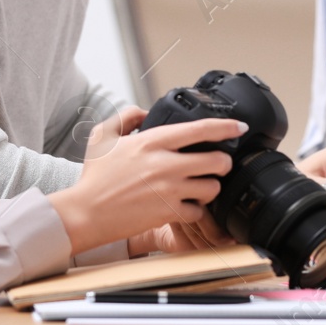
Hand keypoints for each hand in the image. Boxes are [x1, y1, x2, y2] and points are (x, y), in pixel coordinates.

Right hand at [48, 107, 244, 253]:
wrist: (85, 213)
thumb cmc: (94, 177)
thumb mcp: (103, 136)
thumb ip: (126, 117)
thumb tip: (144, 111)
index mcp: (152, 141)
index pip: (200, 129)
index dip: (226, 126)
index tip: (240, 126)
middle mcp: (165, 164)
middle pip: (217, 160)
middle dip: (223, 162)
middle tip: (217, 163)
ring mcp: (169, 190)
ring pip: (212, 187)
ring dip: (210, 186)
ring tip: (200, 186)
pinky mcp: (168, 213)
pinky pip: (199, 212)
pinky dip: (196, 210)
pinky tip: (187, 206)